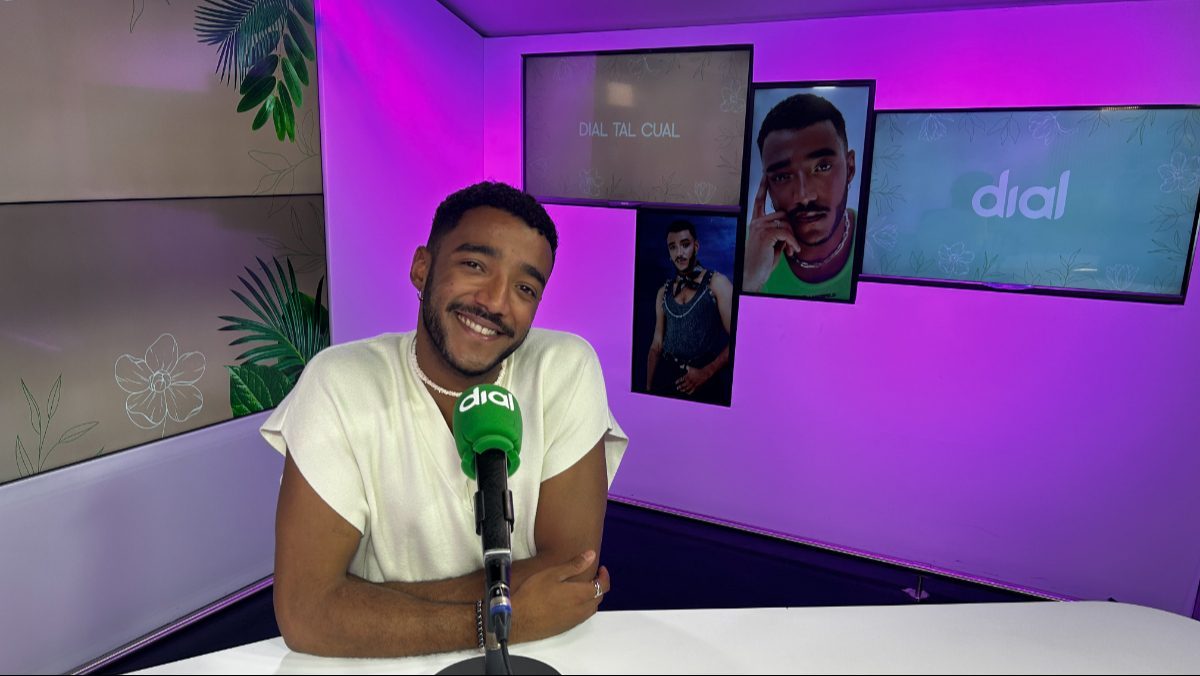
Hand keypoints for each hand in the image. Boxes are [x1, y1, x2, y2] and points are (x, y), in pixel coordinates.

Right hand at [511, 551, 609, 643]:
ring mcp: (573, 621)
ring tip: (582, 588)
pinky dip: (582, 608)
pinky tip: (570, 602)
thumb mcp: (552, 573)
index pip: (602, 586)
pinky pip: (581, 617)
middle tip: (592, 577)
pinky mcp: (565, 628)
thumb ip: (575, 565)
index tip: (601, 569)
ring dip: (591, 598)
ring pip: (590, 609)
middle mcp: (580, 610)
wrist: (517, 619)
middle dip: (599, 586)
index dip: (604, 576)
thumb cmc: (532, 595)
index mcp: (580, 595)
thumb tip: (591, 555)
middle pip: (598, 598)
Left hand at [675, 365, 710, 394]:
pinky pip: (692, 390)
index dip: (678, 381)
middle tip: (677, 388)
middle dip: (680, 386)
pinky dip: (690, 392)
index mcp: (688, 376)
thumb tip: (681, 366)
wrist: (703, 373)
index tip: (675, 383)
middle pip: (684, 384)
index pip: (682, 379)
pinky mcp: (696, 385)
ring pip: (687, 388)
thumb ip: (686, 367)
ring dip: (684, 389)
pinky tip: (687, 393)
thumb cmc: (696, 370)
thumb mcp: (690, 368)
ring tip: (681, 390)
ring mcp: (693, 383)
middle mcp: (690, 380)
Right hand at [744, 175, 800, 291]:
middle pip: (782, 215)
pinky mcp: (766, 234)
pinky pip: (786, 233)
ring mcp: (759, 227)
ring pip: (786, 224)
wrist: (751, 276)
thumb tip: (790, 226)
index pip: (759, 201)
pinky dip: (793, 243)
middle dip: (791, 230)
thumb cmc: (761, 263)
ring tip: (791, 251)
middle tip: (792, 246)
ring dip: (793, 239)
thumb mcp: (771, 245)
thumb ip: (778, 232)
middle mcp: (756, 223)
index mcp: (755, 223)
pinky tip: (792, 252)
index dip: (762, 188)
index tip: (765, 176)